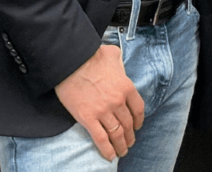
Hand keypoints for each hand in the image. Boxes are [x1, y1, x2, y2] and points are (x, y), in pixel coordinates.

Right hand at [54, 45, 144, 160]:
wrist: (72, 62)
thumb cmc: (92, 56)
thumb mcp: (113, 55)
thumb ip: (120, 63)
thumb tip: (119, 66)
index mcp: (127, 87)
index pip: (138, 109)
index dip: (139, 121)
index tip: (137, 126)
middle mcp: (118, 101)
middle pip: (128, 124)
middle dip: (130, 136)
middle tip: (130, 142)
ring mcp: (103, 111)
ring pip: (117, 134)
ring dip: (121, 145)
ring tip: (122, 151)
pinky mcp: (88, 118)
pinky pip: (100, 139)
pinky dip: (106, 150)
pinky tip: (110, 156)